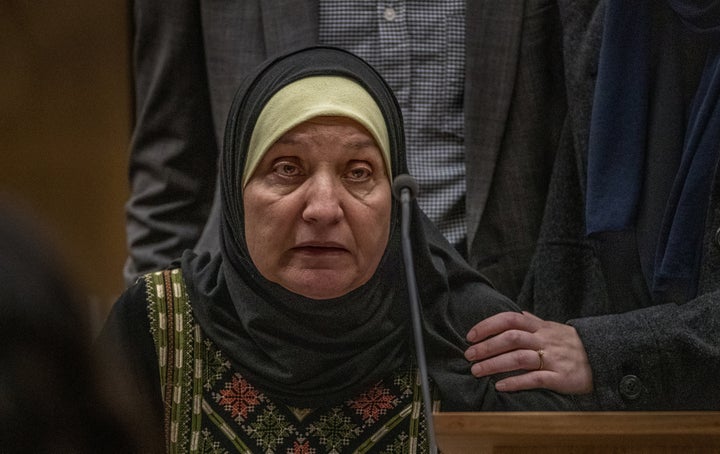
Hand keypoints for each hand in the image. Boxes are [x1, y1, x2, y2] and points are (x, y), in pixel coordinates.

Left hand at [464, 311, 592, 394]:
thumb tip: (517, 312)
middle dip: (486, 346)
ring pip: (519, 358)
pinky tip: (500, 386)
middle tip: (468, 355)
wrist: (605, 359)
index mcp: (541, 327)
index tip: (470, 335)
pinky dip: (515, 382)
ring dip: (494, 364)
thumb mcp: (554, 328)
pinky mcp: (561, 377)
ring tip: (477, 371)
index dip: (488, 325)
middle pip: (511, 338)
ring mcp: (553, 358)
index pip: (510, 319)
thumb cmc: (573, 345)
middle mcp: (544, 340)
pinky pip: (535, 379)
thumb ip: (534, 321)